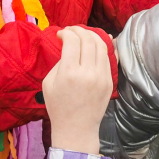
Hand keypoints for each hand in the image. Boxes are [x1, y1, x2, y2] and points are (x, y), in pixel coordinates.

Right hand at [43, 26, 112, 154]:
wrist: (76, 129)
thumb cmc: (58, 107)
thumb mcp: (49, 83)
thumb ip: (59, 62)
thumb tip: (68, 46)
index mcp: (69, 72)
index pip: (72, 41)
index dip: (66, 32)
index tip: (61, 34)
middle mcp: (88, 72)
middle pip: (88, 39)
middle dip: (79, 30)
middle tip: (72, 31)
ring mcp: (101, 76)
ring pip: (101, 45)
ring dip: (92, 35)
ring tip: (83, 35)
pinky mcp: (109, 81)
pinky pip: (108, 57)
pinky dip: (101, 47)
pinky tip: (95, 44)